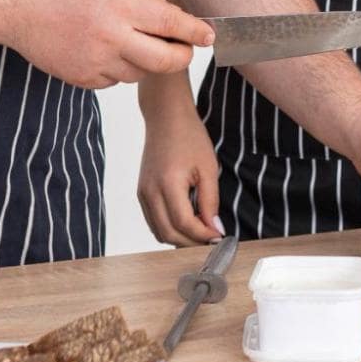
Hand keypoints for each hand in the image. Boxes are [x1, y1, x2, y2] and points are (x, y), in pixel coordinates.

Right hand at [8, 0, 212, 88]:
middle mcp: (110, 37)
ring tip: (130, 40)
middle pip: (164, 61)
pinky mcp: (83, 79)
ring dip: (146, 61)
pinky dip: (119, 68)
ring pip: (140, 73)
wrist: (19, 8)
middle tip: (187, 51)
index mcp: (119, 6)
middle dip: (183, 57)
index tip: (210, 36)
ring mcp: (96, 62)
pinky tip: (103, 49)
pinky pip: (116, 80)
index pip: (170, 24)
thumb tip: (176, 19)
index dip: (195, 32)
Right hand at [138, 95, 224, 246]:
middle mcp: (150, 192)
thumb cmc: (189, 137)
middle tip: (212, 239)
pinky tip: (187, 224)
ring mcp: (142, 193)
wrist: (166, 119)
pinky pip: (153, 221)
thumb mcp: (208, 167)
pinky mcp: (141, 193)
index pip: (184, 223)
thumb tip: (215, 227)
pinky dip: (169, 229)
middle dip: (191, 242)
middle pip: (168, 233)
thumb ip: (210, 200)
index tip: (219, 236)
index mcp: (167, 184)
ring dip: (180, 239)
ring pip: (159, 232)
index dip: (202, 234)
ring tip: (201, 233)